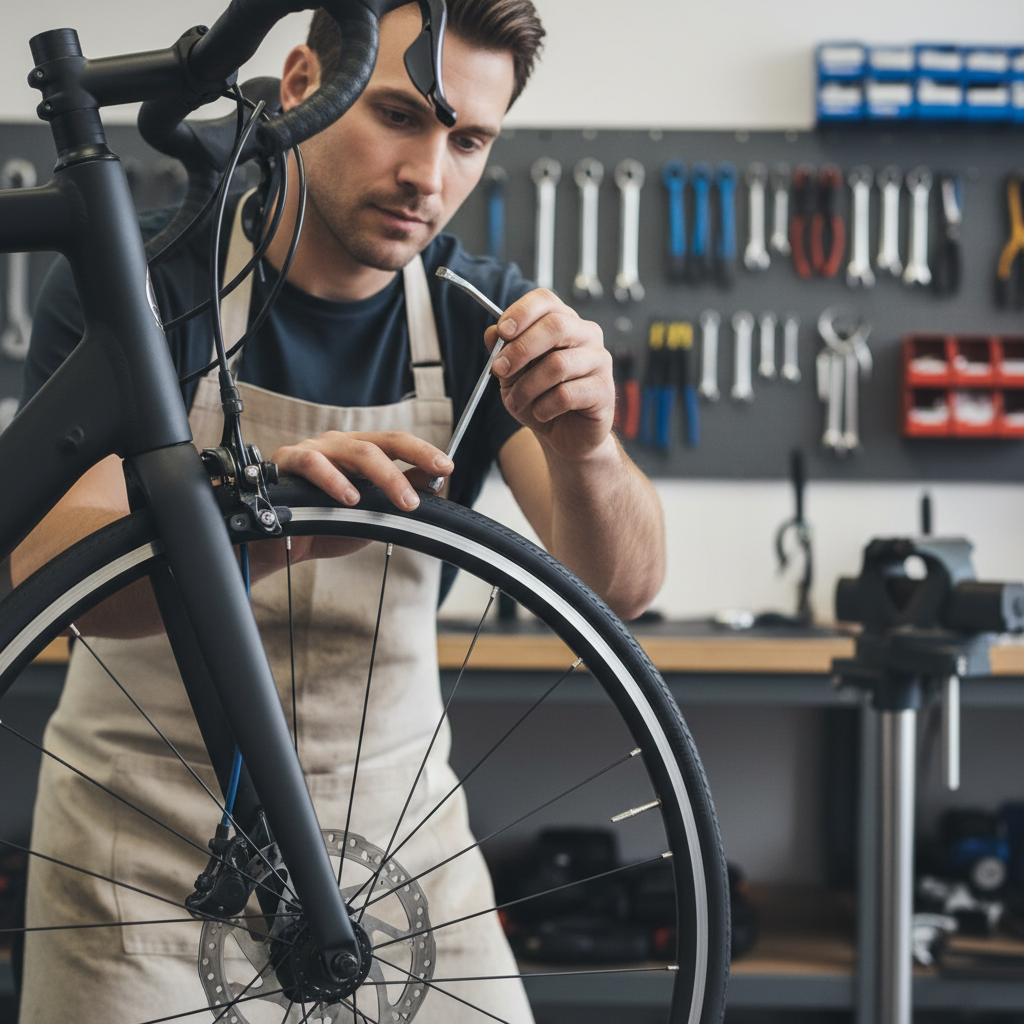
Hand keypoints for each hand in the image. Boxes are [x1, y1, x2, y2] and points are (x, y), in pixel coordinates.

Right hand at [271, 429, 452, 507]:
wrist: (280, 544)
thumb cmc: (324, 524)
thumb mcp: (372, 513)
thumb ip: (398, 494)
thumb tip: (435, 481)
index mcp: (359, 452)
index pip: (396, 442)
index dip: (422, 451)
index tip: (447, 466)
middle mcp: (339, 445)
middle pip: (381, 442)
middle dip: (413, 458)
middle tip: (433, 480)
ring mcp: (314, 450)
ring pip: (355, 451)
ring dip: (384, 476)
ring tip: (403, 501)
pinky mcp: (288, 461)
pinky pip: (313, 463)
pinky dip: (335, 480)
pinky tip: (350, 498)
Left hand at [484, 289, 613, 461]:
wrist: (565, 435)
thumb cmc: (541, 398)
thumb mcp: (513, 373)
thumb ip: (503, 350)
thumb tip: (492, 332)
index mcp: (564, 322)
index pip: (545, 300)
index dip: (522, 312)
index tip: (502, 332)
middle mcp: (587, 335)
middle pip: (556, 326)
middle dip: (521, 349)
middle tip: (499, 370)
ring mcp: (600, 361)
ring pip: (558, 364)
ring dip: (527, 387)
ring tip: (516, 402)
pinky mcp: (605, 390)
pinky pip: (567, 395)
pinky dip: (545, 407)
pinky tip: (541, 414)